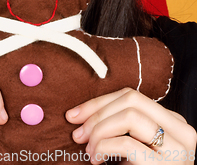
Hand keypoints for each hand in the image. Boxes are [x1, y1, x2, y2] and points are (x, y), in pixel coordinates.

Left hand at [66, 88, 195, 164]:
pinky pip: (128, 144)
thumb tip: (79, 114)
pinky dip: (104, 147)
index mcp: (172, 122)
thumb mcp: (137, 148)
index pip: (131, 96)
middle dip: (97, 113)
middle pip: (130, 100)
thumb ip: (121, 128)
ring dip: (100, 130)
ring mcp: (177, 148)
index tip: (75, 115)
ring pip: (130, 116)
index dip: (99, 103)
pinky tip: (97, 159)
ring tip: (89, 150)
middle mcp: (180, 131)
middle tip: (78, 133)